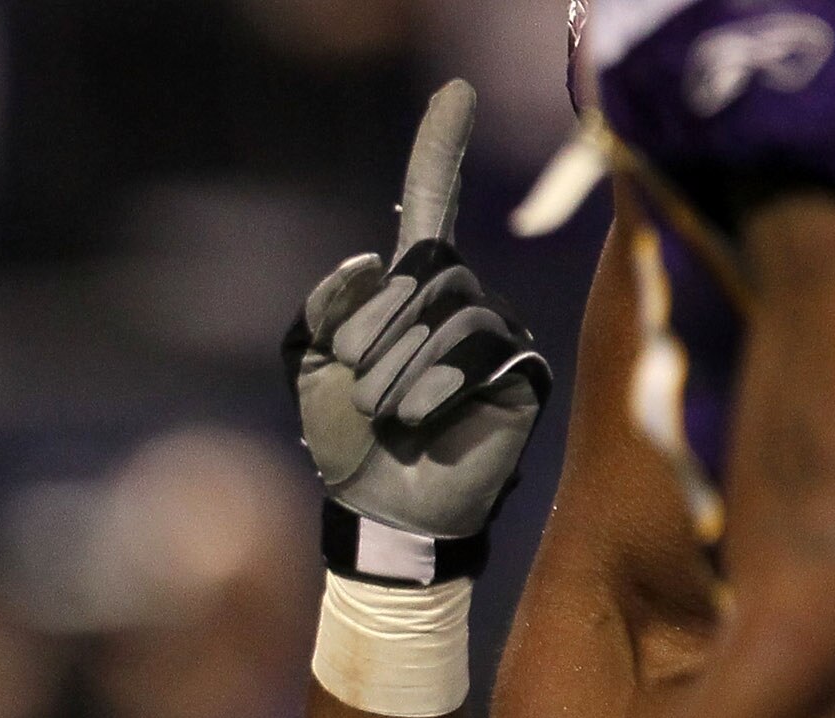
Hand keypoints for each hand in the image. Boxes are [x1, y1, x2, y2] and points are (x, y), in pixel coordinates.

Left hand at [287, 81, 552, 544]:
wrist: (379, 510)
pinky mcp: (523, 372)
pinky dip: (432, 387)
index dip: (440, 148)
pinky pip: (479, 350)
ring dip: (396, 368)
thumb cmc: (344, 442)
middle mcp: (460, 300)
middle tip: (358, 391)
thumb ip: (325, 309)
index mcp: (407, 291)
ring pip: (449, 312)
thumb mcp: (311, 367)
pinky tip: (414, 421)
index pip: (431, 204)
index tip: (455, 90)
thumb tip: (375, 259)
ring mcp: (497, 334)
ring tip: (384, 415)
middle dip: (373, 333)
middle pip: (424, 275)